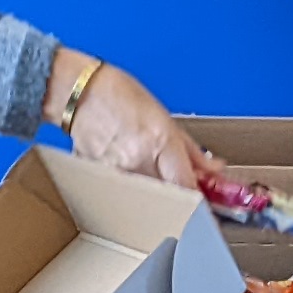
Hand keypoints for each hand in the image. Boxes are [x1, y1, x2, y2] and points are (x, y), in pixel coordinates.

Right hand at [50, 59, 214, 187]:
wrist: (79, 93)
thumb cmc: (119, 95)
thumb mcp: (164, 117)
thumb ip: (191, 150)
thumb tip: (213, 169)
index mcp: (159, 141)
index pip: (187, 185)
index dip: (200, 199)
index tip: (206, 200)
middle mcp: (138, 159)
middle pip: (169, 196)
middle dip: (178, 194)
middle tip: (178, 182)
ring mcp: (117, 172)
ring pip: (146, 196)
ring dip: (154, 189)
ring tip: (145, 165)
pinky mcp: (100, 178)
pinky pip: (125, 190)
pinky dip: (132, 183)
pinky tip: (125, 163)